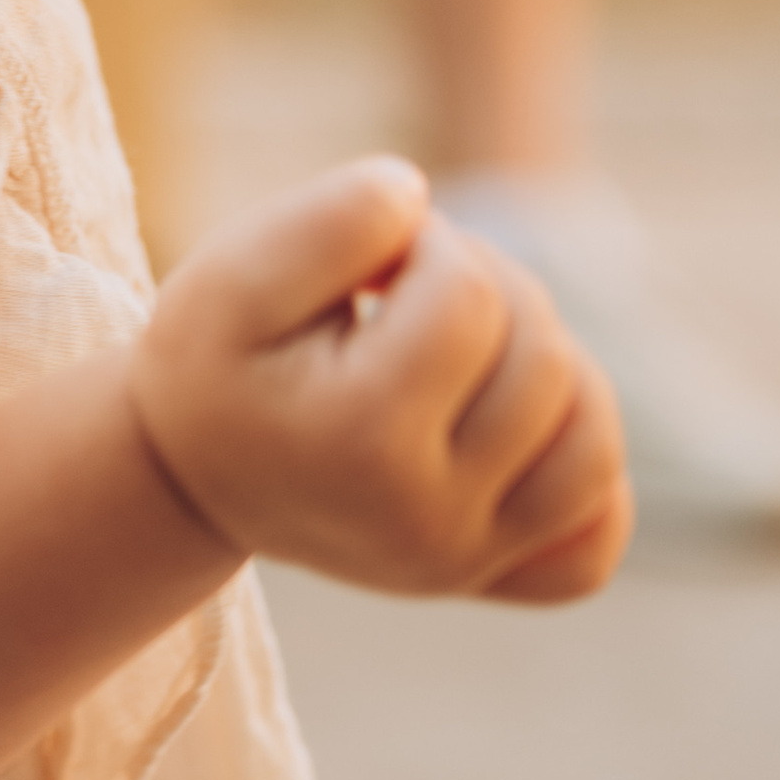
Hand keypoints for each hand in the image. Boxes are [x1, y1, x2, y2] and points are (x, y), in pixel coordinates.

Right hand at [131, 159, 630, 603]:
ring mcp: (465, 561)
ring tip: (464, 345)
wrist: (186, 477)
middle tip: (403, 291)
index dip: (426, 243)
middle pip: (543, 359)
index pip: (469, 297)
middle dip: (484, 288)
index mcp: (362, 443)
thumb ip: (327, 220)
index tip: (366, 262)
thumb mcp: (231, 274)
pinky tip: (515, 427)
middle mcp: (428, 521)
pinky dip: (580, 472)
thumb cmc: (213, 364)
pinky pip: (593, 542)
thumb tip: (420, 199)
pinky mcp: (486, 580)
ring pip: (592, 441)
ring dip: (547, 361)